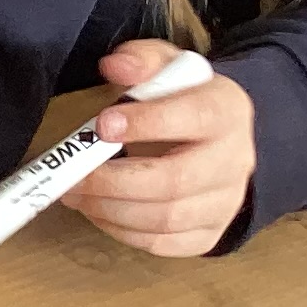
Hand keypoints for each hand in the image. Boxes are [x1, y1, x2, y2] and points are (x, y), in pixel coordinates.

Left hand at [57, 40, 255, 257]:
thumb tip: (114, 67)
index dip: (146, 123)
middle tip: (72, 177)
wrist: (219, 137)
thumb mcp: (166, 67)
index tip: (102, 125)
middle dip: (113, 181)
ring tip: (75, 195)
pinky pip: (163, 244)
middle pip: (175, 181)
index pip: (194, 118)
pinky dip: (123, 233)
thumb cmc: (182, 100)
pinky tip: (99, 212)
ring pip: (166, 219)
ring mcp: (226, 202)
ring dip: (110, 210)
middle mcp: (235, 160)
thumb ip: (141, 61)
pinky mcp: (209, 233)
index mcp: (226, 110)